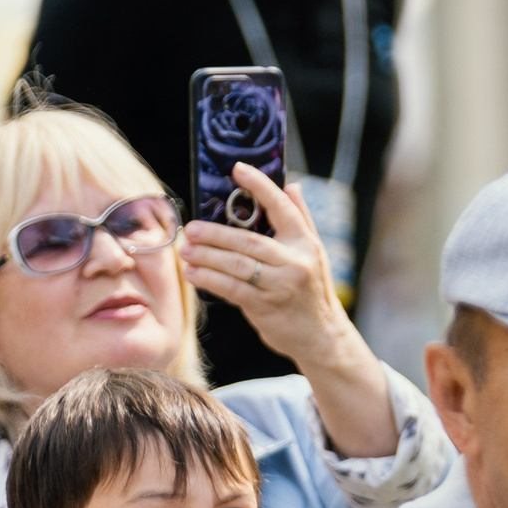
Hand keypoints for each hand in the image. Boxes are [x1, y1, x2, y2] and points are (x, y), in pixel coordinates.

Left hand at [179, 164, 351, 358]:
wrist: (321, 337)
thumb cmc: (313, 292)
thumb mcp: (315, 252)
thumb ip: (301, 218)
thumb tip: (291, 185)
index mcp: (305, 242)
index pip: (280, 207)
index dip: (259, 185)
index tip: (237, 170)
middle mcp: (294, 261)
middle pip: (248, 240)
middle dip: (215, 233)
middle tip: (192, 228)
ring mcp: (280, 285)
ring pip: (236, 265)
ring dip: (206, 256)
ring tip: (186, 250)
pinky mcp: (265, 307)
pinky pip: (232, 289)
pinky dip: (210, 280)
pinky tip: (193, 274)